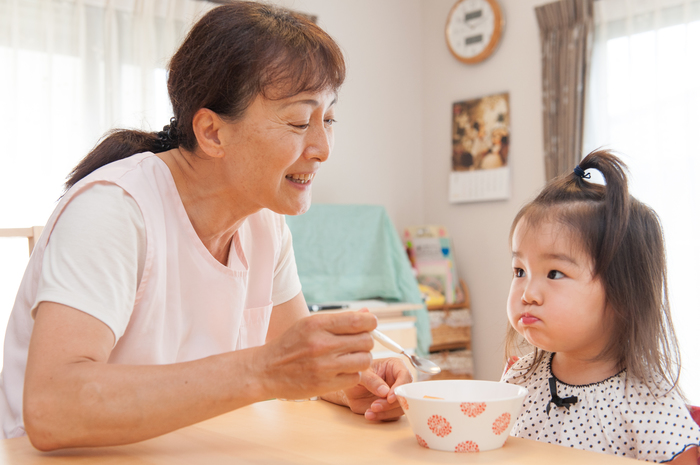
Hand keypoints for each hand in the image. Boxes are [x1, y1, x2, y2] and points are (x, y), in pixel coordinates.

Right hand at [259, 311, 376, 400]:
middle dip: (365, 342)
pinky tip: (341, 371)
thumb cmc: (289, 345)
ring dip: (361, 359)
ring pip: (365, 361)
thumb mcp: (309, 325)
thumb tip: (367, 314)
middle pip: (366, 341)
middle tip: (356, 344)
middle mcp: (321, 344)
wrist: (265, 370)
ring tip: (349, 358)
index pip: (358, 321)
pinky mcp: (325, 385)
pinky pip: (355, 378)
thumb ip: (339, 320)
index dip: (370, 323)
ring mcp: (324, 366)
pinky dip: (352, 374)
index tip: (370, 326)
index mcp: (317, 324)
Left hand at [342, 357, 412, 421]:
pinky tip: (370, 414)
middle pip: (406, 394)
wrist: (350, 389)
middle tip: (375, 405)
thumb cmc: (357, 375)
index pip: (405, 375)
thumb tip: (385, 391)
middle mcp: (398, 380)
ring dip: (387, 411)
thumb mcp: (361, 374)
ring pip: (401, 407)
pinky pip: (393, 415)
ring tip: (370, 409)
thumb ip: (371, 380)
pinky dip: (382, 416)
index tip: (389, 398)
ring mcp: (396, 394)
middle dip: (391, 403)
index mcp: (394, 366)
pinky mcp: (393, 407)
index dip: (400, 387)